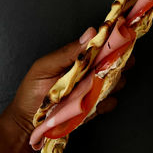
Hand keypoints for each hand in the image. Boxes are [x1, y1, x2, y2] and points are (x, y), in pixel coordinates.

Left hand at [10, 26, 134, 135]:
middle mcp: (86, 73)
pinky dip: (108, 102)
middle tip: (125, 60)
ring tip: (107, 81)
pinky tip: (100, 101)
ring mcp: (90, 90)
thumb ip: (67, 52)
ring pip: (113, 82)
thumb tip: (90, 33)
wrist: (28, 119)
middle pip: (110, 64)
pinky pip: (107, 103)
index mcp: (77, 60)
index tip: (124, 36)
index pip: (98, 48)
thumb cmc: (32, 90)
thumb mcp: (45, 67)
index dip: (112, 42)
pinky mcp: (92, 107)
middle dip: (120, 61)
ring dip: (116, 81)